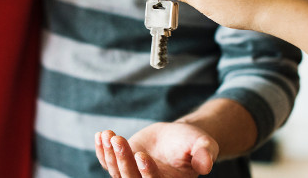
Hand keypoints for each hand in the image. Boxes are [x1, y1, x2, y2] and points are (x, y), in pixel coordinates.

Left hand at [95, 122, 218, 177]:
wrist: (178, 137)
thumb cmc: (193, 142)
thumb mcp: (203, 145)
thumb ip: (205, 154)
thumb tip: (207, 165)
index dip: (147, 172)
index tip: (141, 154)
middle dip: (123, 161)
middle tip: (118, 139)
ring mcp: (133, 175)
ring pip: (117, 172)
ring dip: (110, 154)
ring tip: (108, 135)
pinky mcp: (122, 165)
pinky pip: (107, 163)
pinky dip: (102, 151)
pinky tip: (100, 136)